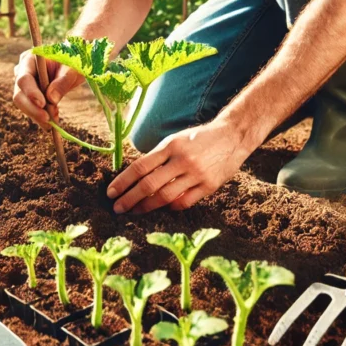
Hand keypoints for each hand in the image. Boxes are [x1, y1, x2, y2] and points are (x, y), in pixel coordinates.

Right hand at [12, 49, 83, 128]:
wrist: (70, 67)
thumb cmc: (71, 62)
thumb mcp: (71, 70)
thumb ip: (62, 82)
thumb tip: (51, 99)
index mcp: (29, 60)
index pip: (24, 79)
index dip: (31, 93)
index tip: (42, 104)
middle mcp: (22, 73)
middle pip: (19, 95)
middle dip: (32, 109)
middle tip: (47, 120)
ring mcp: (24, 86)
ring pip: (24, 105)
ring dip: (37, 116)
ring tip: (53, 122)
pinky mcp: (29, 97)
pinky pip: (31, 110)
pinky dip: (41, 117)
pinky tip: (53, 121)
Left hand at [107, 119, 252, 213]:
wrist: (233, 135)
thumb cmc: (199, 138)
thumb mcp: (176, 139)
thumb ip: (158, 156)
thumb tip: (135, 176)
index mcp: (171, 146)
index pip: (140, 167)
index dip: (123, 181)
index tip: (111, 192)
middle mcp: (182, 160)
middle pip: (149, 185)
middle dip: (130, 199)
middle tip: (117, 208)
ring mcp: (196, 174)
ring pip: (165, 197)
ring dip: (146, 206)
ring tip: (135, 211)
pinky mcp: (209, 186)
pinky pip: (184, 202)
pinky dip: (170, 207)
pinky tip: (161, 208)